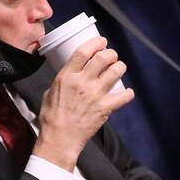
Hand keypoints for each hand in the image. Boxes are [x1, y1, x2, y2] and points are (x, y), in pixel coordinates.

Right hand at [32, 36, 133, 169]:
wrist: (59, 138)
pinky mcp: (105, 108)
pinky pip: (124, 96)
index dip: (96, 42)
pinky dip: (128, 94)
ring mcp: (96, 95)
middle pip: (104, 57)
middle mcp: (83, 82)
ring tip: (118, 69)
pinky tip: (127, 93)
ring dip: (120, 67)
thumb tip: (72, 72)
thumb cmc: (51, 116)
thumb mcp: (51, 90)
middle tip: (111, 57)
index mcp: (67, 76)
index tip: (102, 41)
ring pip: (116, 71)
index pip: (84, 51)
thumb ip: (63, 79)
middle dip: (111, 53)